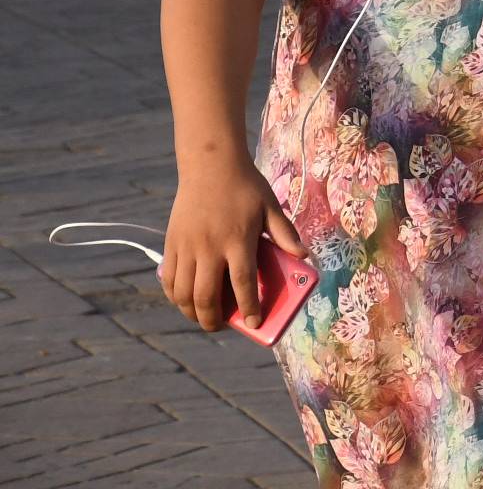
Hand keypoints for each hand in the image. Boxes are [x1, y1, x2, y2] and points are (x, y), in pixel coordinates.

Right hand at [160, 154, 302, 333]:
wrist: (210, 165)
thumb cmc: (246, 187)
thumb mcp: (270, 207)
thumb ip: (284, 234)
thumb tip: (303, 256)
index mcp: (238, 240)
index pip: (243, 284)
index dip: (250, 307)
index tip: (256, 323)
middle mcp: (209, 248)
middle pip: (207, 297)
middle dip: (214, 320)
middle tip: (222, 326)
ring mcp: (187, 247)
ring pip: (183, 293)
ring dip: (192, 312)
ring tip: (204, 317)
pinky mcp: (172, 244)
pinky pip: (170, 279)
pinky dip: (175, 296)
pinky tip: (185, 300)